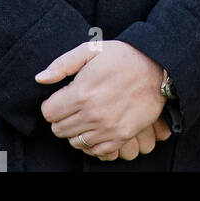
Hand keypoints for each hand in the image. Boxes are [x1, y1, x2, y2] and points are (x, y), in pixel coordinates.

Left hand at [36, 40, 167, 156]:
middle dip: (63, 117)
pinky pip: (95, 150)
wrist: (159, 67)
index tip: (64, 96)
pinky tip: (98, 126)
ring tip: (87, 114)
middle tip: (75, 105)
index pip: (48, 112)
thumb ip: (63, 63)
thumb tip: (40, 78)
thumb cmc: (124, 56)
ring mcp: (107, 128)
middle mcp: (92, 114)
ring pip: (74, 142)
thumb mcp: (93, 50)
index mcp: (81, 92)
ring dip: (77, 130)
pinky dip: (92, 142)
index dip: (54, 103)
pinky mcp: (121, 136)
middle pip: (59, 129)